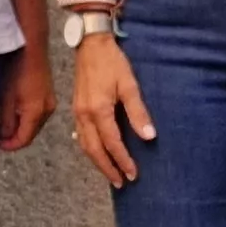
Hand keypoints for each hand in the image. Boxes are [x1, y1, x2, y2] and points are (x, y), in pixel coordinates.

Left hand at [0, 46, 55, 151]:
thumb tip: (5, 137)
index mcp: (36, 113)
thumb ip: (6, 121)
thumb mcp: (6, 98)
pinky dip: (26, 118)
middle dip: (14, 137)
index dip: (10, 146)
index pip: (24, 139)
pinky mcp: (48, 96)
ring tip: (2, 124)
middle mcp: (47, 110)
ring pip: (34, 124)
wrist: (31, 49)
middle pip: (31, 133)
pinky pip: (38, 115)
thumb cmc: (17, 70)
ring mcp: (50, 103)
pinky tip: (14, 113)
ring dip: (20, 128)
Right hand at [68, 33, 157, 186]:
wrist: (91, 44)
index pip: (112, 143)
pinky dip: (90, 149)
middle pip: (94, 150)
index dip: (123, 160)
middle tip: (121, 182)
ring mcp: (78, 113)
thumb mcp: (129, 84)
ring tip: (111, 174)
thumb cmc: (112, 62)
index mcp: (98, 110)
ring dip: (98, 162)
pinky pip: (81, 136)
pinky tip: (97, 153)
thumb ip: (138, 112)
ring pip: (85, 145)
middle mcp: (84, 115)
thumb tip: (149, 136)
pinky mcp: (76, 109)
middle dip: (108, 168)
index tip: (133, 174)